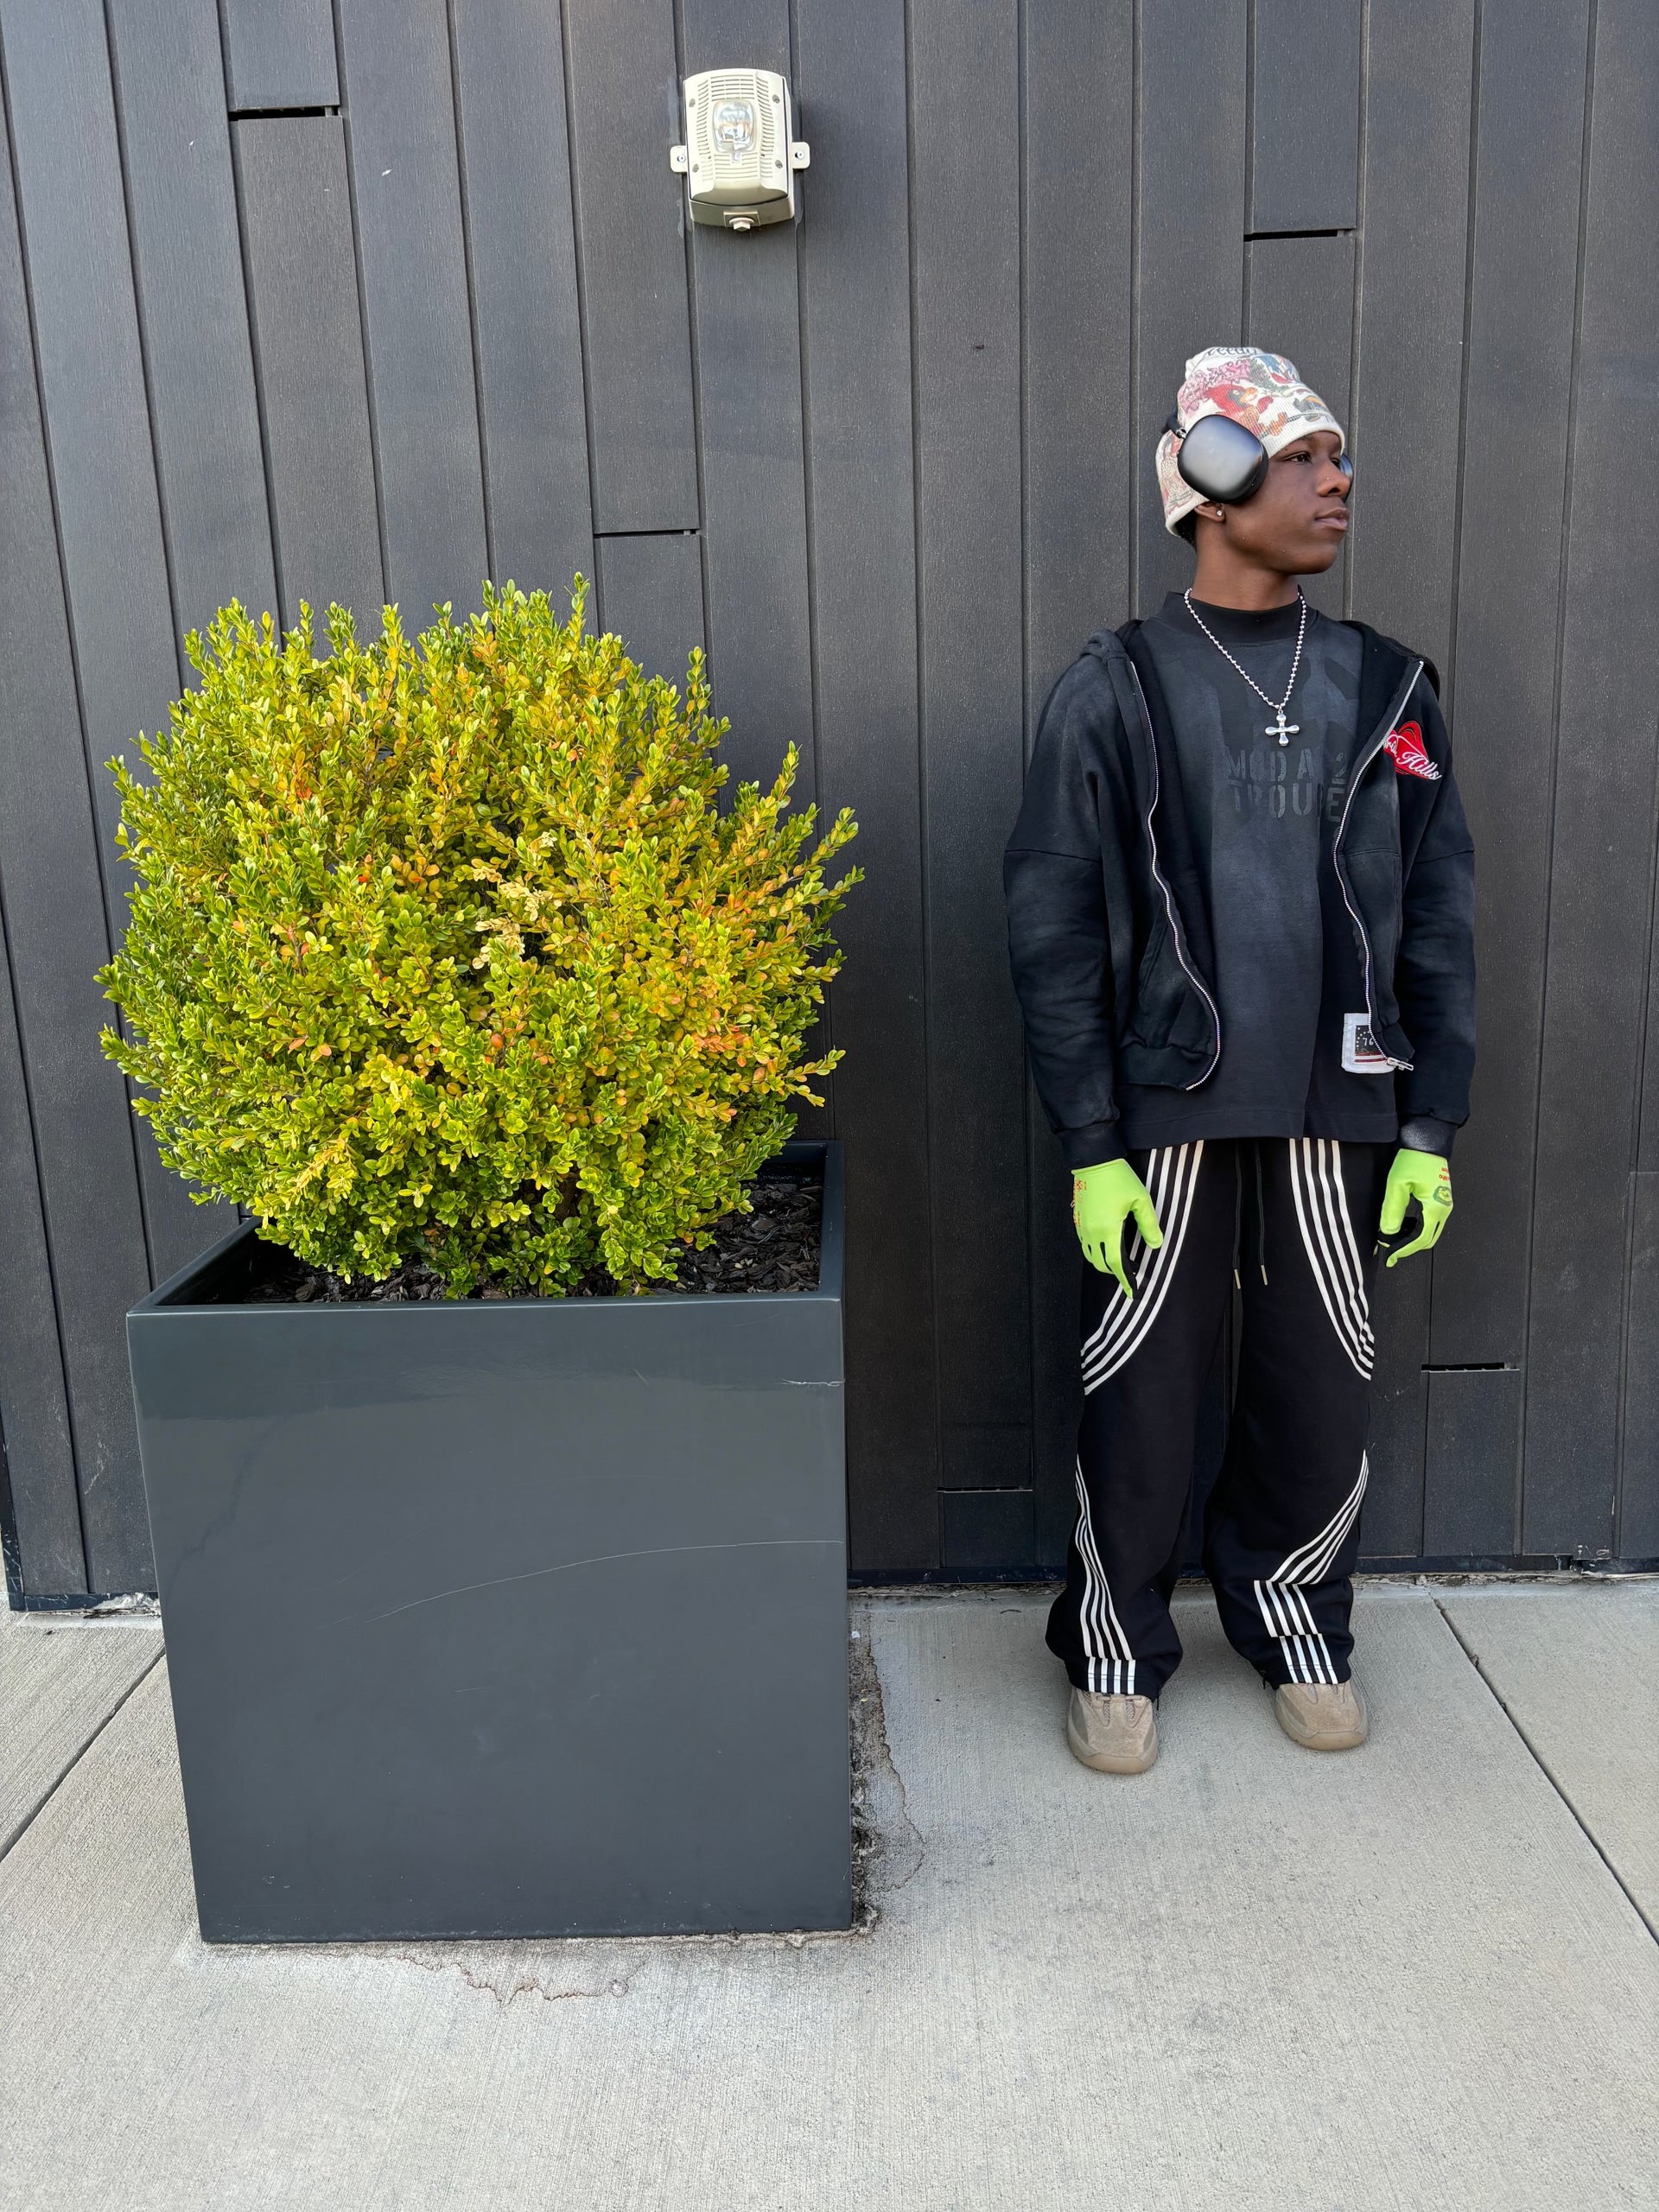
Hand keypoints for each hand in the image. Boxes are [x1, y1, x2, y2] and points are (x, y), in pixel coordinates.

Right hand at [1073, 1159, 1162, 1298]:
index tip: (1131, 1292)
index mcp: (1107, 1229)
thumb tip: (1156, 1244)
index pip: (1115, 1263)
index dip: (1124, 1280)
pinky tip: (1106, 1243)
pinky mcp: (1078, 1219)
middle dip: (1114, 1272)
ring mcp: (1082, 1226)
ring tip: (1118, 1259)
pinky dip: (1095, 1250)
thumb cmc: (1118, 1178)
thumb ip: (1149, 1224)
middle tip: (1129, 1273)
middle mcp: (1091, 1232)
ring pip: (1090, 1255)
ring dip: (1103, 1262)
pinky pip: (1085, 1243)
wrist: (1094, 1161)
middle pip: (1101, 1263)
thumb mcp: (1141, 1200)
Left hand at [1379, 1148, 1452, 1265]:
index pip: (1420, 1239)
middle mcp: (1444, 1209)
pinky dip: (1418, 1230)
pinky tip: (1404, 1226)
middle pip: (1428, 1240)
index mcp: (1436, 1208)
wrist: (1427, 1142)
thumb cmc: (1414, 1159)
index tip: (1390, 1256)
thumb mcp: (1397, 1184)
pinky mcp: (1441, 1200)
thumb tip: (1388, 1232)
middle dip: (1409, 1248)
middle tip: (1391, 1250)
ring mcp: (1444, 1205)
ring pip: (1431, 1232)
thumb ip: (1393, 1209)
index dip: (1404, 1250)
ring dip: (1414, 1239)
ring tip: (1394, 1239)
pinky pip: (1431, 1223)